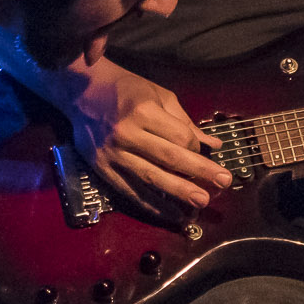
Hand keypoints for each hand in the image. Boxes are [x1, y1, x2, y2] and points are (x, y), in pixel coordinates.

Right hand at [67, 63, 232, 214]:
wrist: (81, 91)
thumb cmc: (126, 89)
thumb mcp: (158, 95)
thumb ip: (185, 121)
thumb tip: (213, 145)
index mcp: (143, 111)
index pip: (179, 137)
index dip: (196, 148)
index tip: (207, 154)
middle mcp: (127, 133)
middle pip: (169, 159)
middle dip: (198, 173)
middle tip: (223, 184)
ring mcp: (113, 154)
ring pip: (150, 179)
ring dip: (177, 194)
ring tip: (199, 205)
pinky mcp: (102, 168)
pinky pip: (130, 190)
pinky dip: (151, 204)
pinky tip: (169, 213)